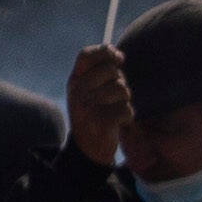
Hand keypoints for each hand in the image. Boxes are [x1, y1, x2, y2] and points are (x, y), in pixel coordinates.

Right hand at [66, 43, 134, 167]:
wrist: (87, 149)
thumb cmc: (93, 114)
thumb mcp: (88, 90)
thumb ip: (99, 72)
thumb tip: (118, 54)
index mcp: (74, 81)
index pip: (87, 55)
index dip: (106, 52)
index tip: (119, 59)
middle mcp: (78, 91)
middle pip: (113, 72)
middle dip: (120, 84)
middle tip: (112, 100)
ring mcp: (88, 106)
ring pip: (123, 90)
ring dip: (124, 102)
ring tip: (113, 112)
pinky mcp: (101, 121)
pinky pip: (127, 109)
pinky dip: (127, 117)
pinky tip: (117, 124)